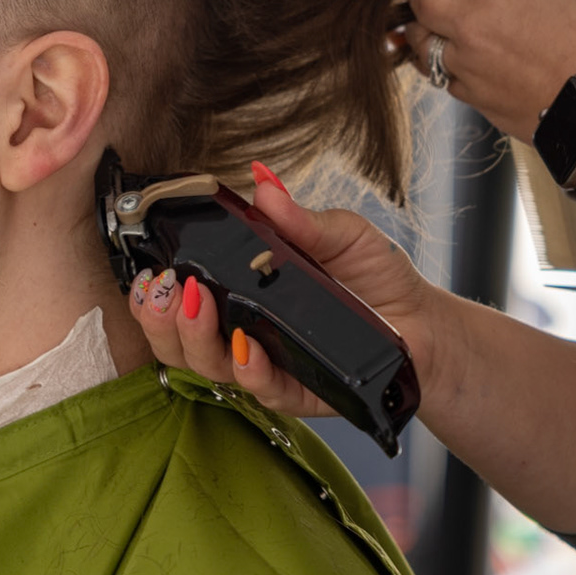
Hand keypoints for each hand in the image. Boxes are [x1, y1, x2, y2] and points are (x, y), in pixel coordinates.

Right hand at [126, 167, 452, 418]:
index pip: (180, 300)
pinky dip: (249, 369)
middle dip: (160, 318)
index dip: (155, 293)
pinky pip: (261, 390)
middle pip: (178, 340)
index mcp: (239, 294)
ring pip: (208, 367)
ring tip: (198, 306)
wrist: (424, 324)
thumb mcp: (340, 235)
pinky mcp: (297, 392)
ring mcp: (267, 364)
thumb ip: (298, 217)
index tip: (151, 273)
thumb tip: (262, 182)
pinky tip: (247, 348)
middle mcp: (243, 332)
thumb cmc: (376, 280)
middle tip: (167, 290)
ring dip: (194, 338)